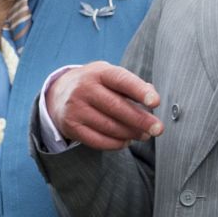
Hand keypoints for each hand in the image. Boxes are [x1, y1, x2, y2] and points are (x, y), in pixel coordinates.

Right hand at [45, 62, 161, 149]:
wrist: (59, 94)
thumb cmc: (95, 85)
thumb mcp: (111, 77)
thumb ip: (132, 85)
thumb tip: (152, 95)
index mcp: (99, 72)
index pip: (121, 80)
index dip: (139, 91)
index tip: (155, 102)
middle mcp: (84, 88)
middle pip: (117, 107)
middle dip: (140, 120)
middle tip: (158, 129)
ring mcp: (75, 108)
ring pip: (109, 126)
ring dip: (130, 134)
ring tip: (144, 135)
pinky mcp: (71, 126)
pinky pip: (98, 140)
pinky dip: (116, 143)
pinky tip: (126, 141)